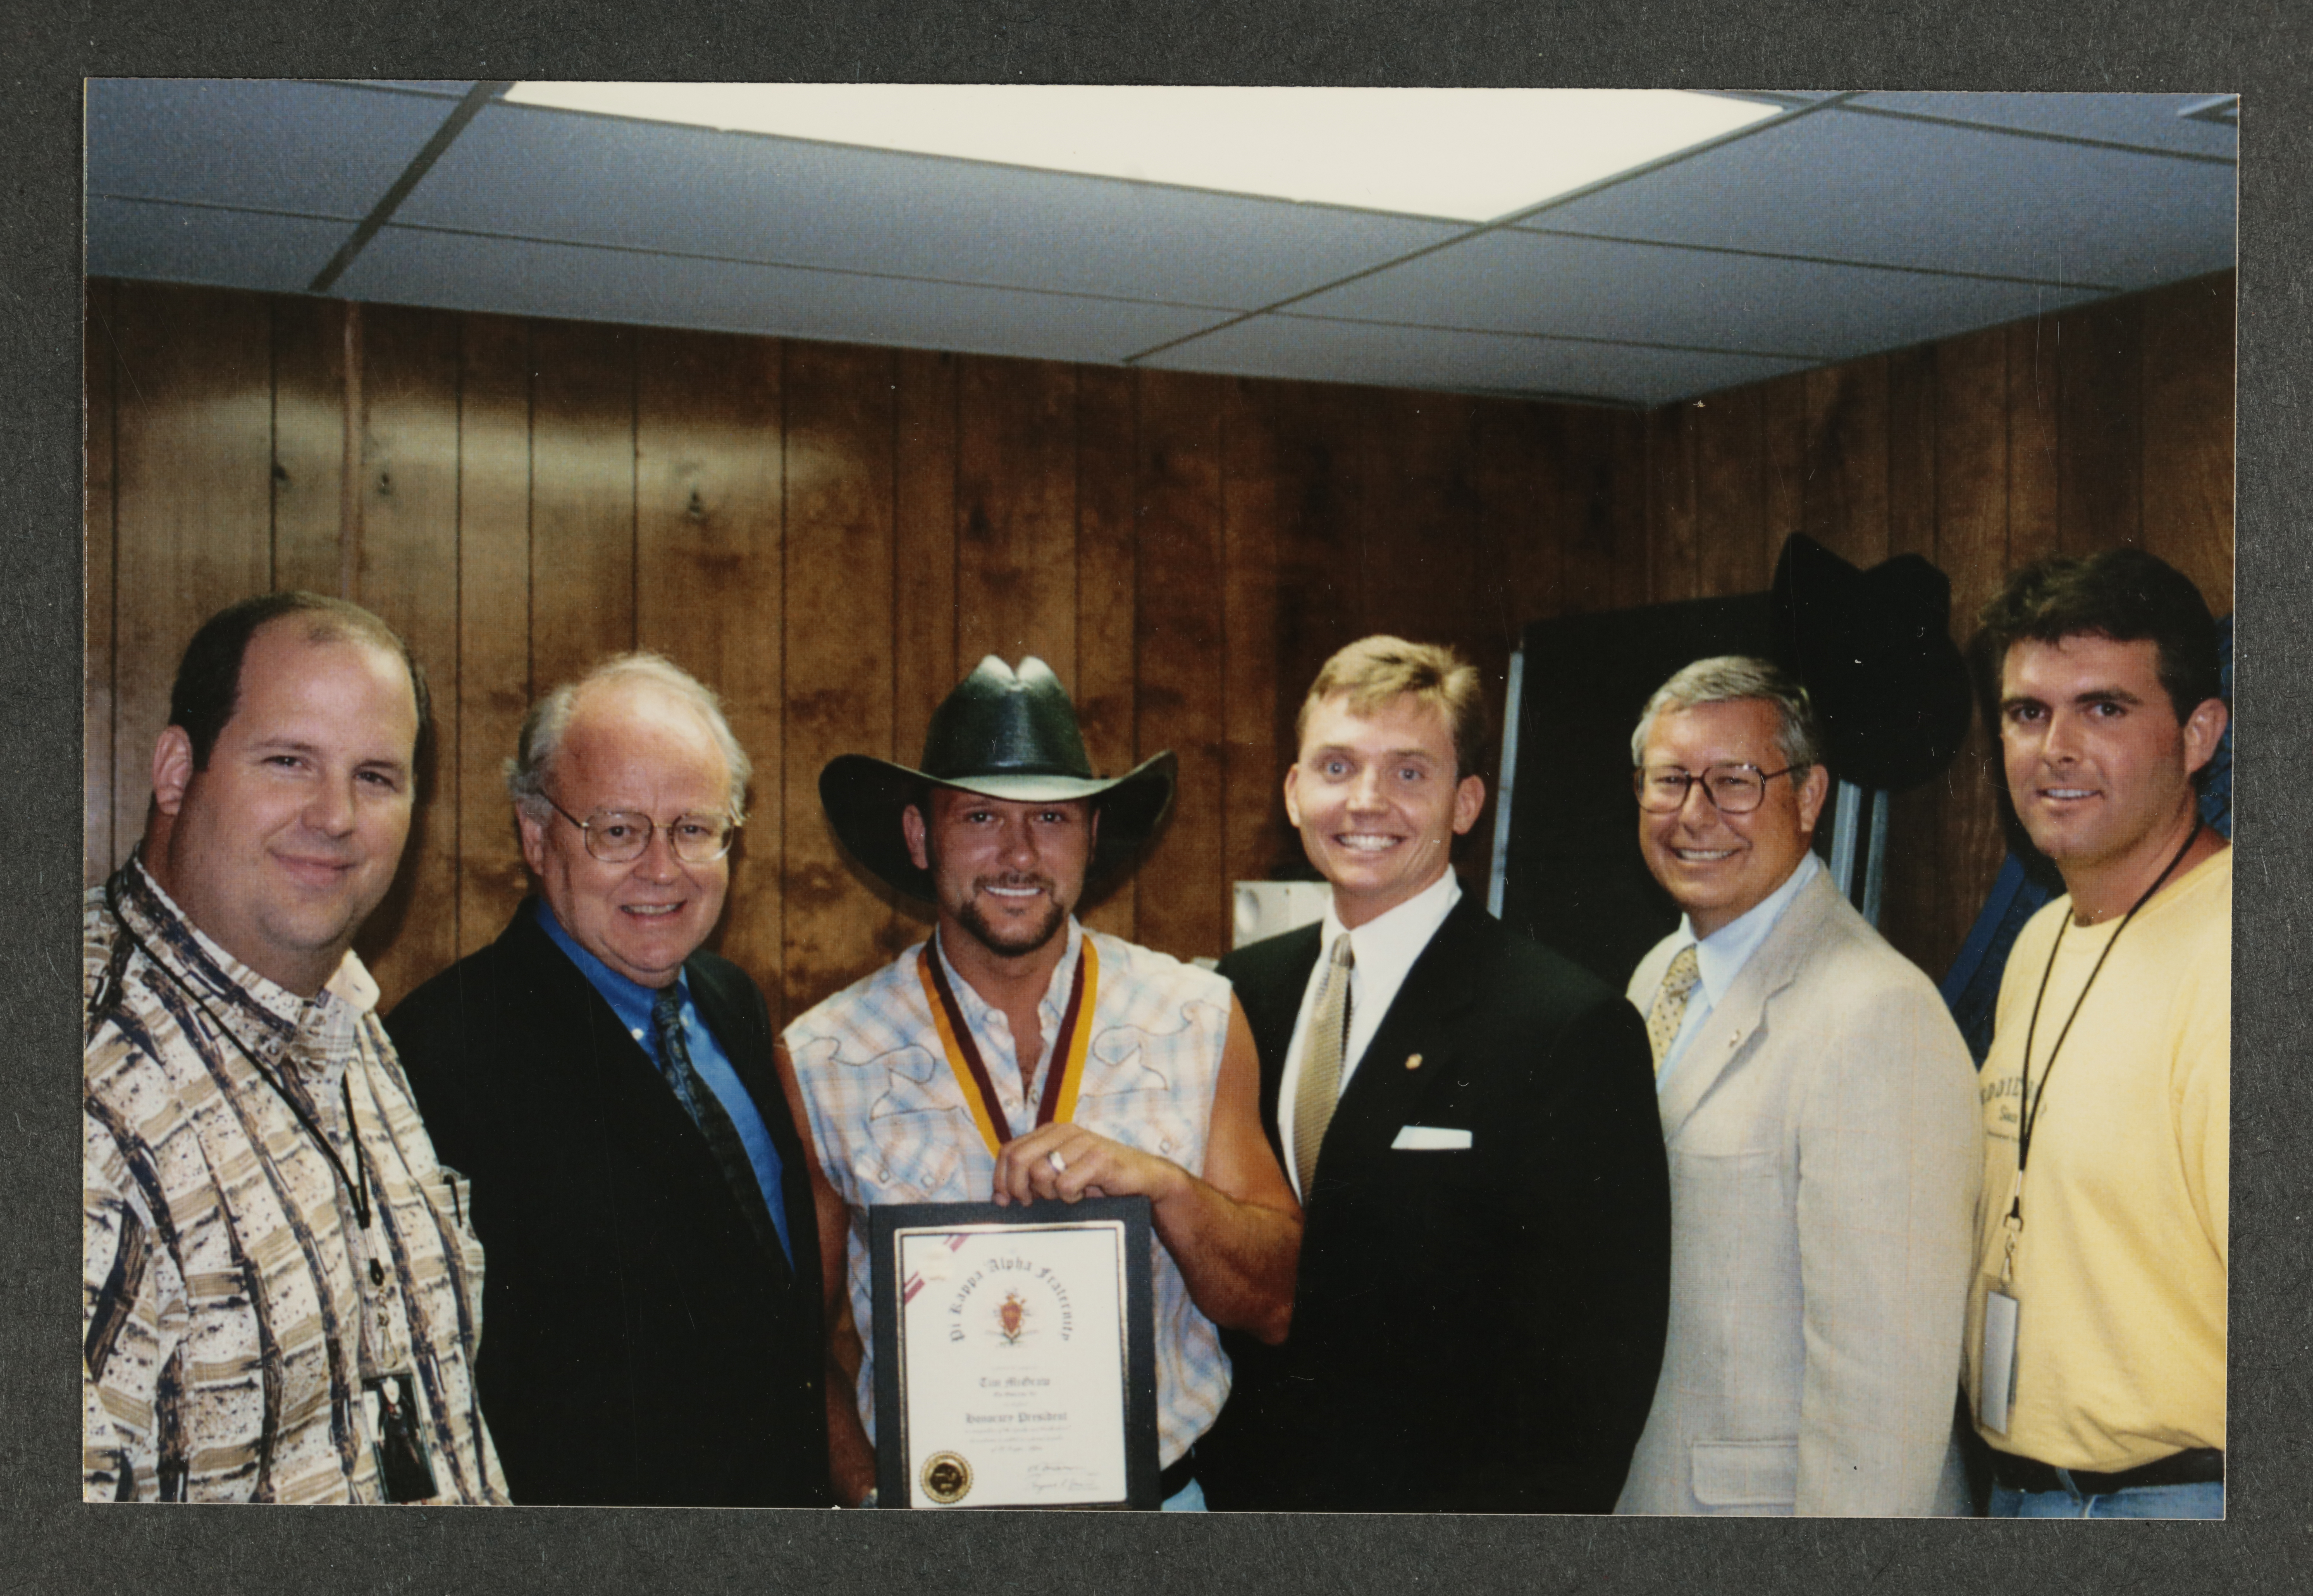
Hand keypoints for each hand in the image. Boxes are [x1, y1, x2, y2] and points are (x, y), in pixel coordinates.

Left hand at [991, 1124, 1186, 1208]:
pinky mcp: (1099, 1158)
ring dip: (1050, 1194)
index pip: (1008, 1151)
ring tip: (1068, 1194)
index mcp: (1050, 1131)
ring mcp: (1082, 1142)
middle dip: (1019, 1188)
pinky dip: (1070, 1198)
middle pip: (1018, 1160)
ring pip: (1041, 1173)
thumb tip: (999, 1198)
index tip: (1006, 1201)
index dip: (1001, 1178)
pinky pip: (1065, 1185)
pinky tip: (1084, 1194)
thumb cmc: (1097, 1180)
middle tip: (1033, 1203)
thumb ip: (1031, 1178)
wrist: (1143, 1179)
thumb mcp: (1059, 1174)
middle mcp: (1063, 1131)